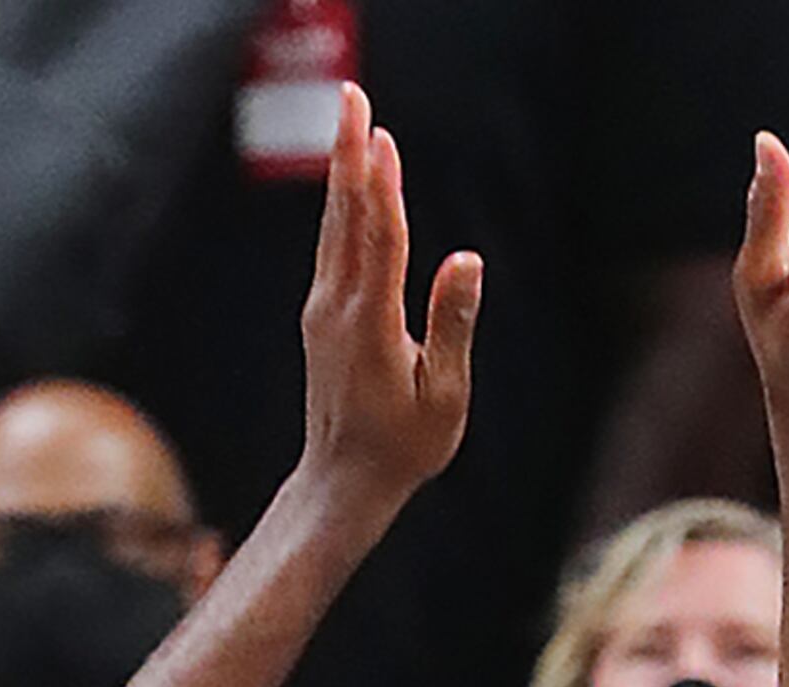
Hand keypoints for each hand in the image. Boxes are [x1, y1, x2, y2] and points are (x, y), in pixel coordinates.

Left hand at [291, 85, 482, 531]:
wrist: (340, 486)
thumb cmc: (403, 449)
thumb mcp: (444, 398)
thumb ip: (453, 325)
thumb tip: (467, 260)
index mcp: (373, 327)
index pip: (381, 242)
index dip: (383, 187)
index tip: (381, 138)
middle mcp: (339, 311)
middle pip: (347, 219)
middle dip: (350, 155)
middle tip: (351, 98)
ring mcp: (324, 312)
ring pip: (334, 229)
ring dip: (343, 171)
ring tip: (350, 120)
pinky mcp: (321, 318)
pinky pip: (332, 249)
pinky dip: (342, 208)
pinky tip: (347, 181)